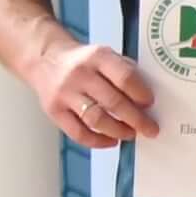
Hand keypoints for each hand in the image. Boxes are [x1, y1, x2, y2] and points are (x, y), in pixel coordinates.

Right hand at [30, 35, 155, 149]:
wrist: (45, 59)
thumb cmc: (84, 61)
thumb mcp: (106, 55)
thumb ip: (125, 71)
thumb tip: (147, 100)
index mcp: (97, 57)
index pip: (124, 77)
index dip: (141, 93)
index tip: (150, 104)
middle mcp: (79, 75)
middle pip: (113, 102)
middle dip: (137, 119)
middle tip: (150, 128)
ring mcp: (64, 93)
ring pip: (96, 119)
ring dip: (119, 131)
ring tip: (131, 134)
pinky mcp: (53, 110)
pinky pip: (78, 132)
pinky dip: (98, 141)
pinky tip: (111, 141)